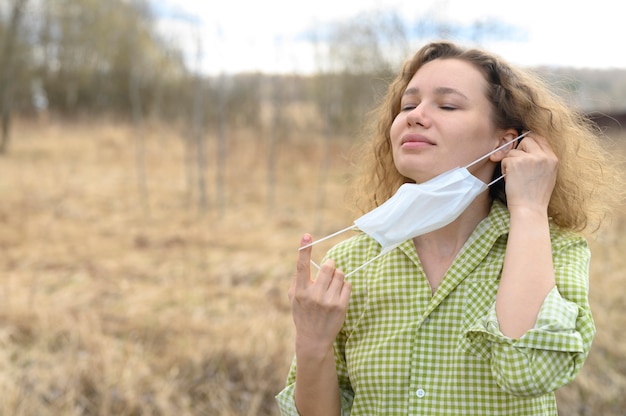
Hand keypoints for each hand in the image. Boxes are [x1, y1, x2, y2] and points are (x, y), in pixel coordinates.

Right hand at [288, 234, 351, 354]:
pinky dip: (344, 286)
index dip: (304, 249)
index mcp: (300, 291)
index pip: (302, 266)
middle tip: (329, 270)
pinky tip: (338, 294)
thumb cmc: (303, 314)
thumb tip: (304, 258)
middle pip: (329, 266)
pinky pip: (348, 285)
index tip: (307, 236)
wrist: (313, 339)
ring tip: (332, 286)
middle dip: (330, 265)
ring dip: (338, 276)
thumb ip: (297, 279)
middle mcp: (313, 295)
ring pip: (340, 274)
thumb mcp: (293, 298)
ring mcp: (328, 301)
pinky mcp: (341, 307)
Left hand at [501, 134, 557, 214]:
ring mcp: (529, 158)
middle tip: (517, 164)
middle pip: (527, 140)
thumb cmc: (536, 196)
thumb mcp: (548, 175)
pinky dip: (505, 169)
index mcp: (553, 159)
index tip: (524, 141)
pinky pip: (505, 159)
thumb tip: (531, 147)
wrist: (529, 209)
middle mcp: (543, 156)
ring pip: (513, 151)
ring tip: (516, 177)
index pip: (541, 138)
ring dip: (511, 162)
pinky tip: (510, 179)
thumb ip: (543, 160)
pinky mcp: (516, 163)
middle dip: (519, 150)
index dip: (531, 139)